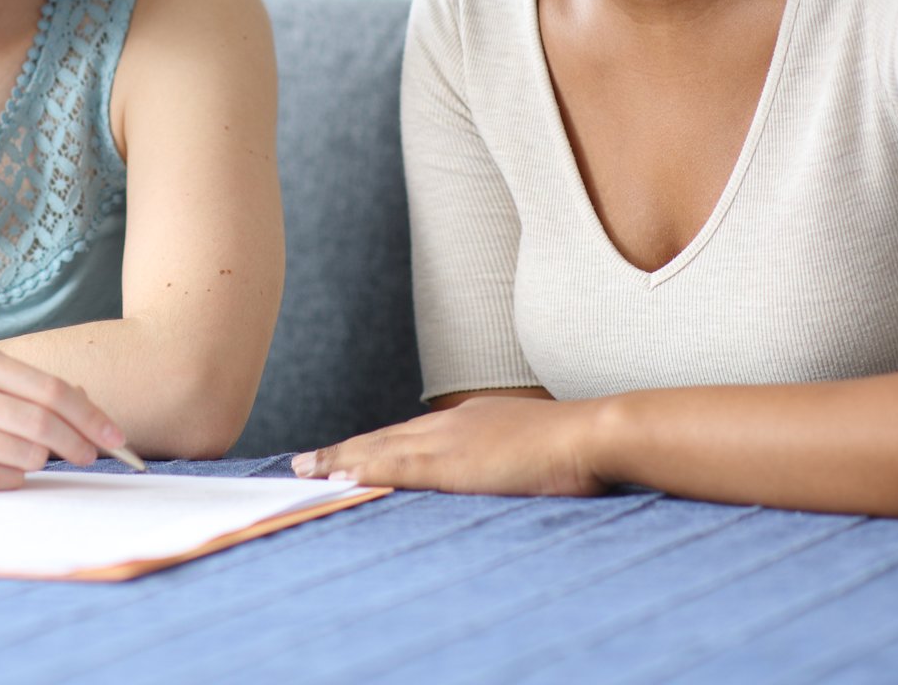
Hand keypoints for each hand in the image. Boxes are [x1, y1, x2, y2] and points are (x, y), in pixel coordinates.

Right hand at [0, 344, 131, 491]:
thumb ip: (30, 388)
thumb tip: (89, 406)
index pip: (50, 389)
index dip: (90, 415)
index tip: (114, 435)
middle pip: (44, 424)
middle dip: (80, 443)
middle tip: (93, 454)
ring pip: (29, 456)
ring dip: (40, 461)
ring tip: (21, 453)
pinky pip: (6, 480)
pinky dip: (14, 477)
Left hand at [291, 396, 612, 496]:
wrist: (595, 434)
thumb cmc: (579, 449)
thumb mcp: (535, 452)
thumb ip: (509, 460)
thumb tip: (505, 472)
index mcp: (472, 421)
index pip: (409, 436)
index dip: (373, 446)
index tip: (345, 455)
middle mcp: (452, 424)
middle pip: (384, 438)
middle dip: (343, 450)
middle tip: (302, 463)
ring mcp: (450, 440)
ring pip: (380, 449)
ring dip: (340, 458)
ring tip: (305, 469)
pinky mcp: (453, 462)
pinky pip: (396, 467)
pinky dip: (364, 470)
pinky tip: (338, 477)